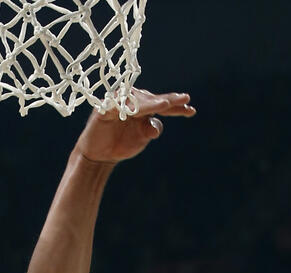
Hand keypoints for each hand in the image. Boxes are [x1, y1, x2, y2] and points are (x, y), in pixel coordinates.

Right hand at [73, 90, 194, 163]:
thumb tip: (155, 128)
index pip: (162, 105)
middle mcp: (132, 102)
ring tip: (165, 105)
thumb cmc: (121, 144)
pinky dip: (125, 106)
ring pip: (137, 100)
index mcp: (144, 109)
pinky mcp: (104, 109)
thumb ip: (150, 131)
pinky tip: (137, 109)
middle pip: (152, 99)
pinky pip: (116, 106)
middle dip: (168, 100)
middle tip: (184, 99)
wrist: (99, 155)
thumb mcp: (140, 139)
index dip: (176, 106)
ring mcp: (118, 104)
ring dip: (151, 102)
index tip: (191, 110)